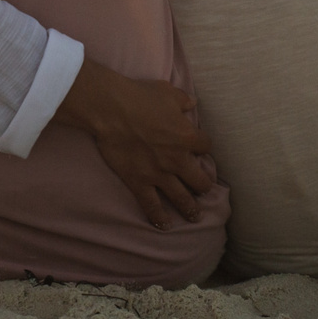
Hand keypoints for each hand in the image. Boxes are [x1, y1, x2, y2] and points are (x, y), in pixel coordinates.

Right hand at [55, 63, 215, 228]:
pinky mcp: (139, 182)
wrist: (111, 109)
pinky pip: (152, 205)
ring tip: (195, 217)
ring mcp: (158, 174)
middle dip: (203, 185)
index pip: (206, 146)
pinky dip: (159, 217)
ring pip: (180, 198)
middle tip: (203, 189)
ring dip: (190, 208)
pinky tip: (165, 226)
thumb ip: (183, 100)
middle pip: (199, 180)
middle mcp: (177, 159)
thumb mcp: (167, 92)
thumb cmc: (140, 96)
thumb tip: (192, 103)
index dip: (203, 146)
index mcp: (187, 137)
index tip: (200, 147)